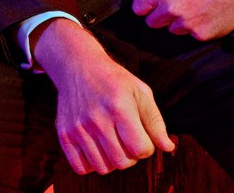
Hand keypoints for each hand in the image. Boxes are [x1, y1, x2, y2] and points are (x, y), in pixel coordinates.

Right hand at [33, 18, 174, 174]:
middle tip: (128, 140)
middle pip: (122, 162)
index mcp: (120, 106)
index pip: (141, 148)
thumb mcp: (140, 91)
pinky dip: (91, 164)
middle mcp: (98, 119)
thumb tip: (168, 147)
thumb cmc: (114, 79)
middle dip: (131, 156)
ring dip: (112, 160)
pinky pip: (81, 168)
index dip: (147, 147)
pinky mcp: (65, 134)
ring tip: (112, 142)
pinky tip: (96, 147)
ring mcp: (79, 128)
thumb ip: (155, 121)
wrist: (79, 66)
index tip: (142, 136)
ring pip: (103, 167)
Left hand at [132, 0, 233, 40]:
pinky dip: (195, 28)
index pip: (138, 7)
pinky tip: (205, 13)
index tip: (151, 3)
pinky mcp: (201, 35)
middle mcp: (171, 10)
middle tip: (176, 4)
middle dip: (159, 15)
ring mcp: (186, 24)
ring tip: (194, 6)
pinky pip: (190, 35)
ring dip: (178, 22)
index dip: (144, 5)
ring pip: (171, 30)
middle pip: (152, 23)